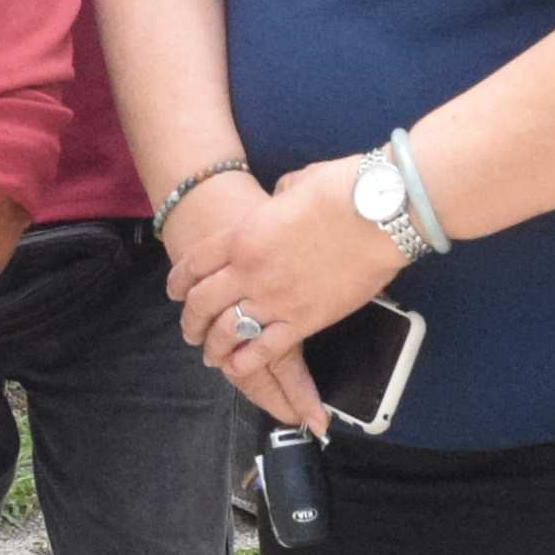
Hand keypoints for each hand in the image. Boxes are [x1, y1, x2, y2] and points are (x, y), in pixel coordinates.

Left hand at [161, 162, 396, 433]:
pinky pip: (264, 349)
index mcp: (242, 235)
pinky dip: (246, 362)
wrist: (379, 213)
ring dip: (213, 345)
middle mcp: (249, 271)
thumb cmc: (341, 189)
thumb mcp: (294, 186)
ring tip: (210, 354)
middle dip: (190, 320)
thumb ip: (276, 203)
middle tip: (189, 330)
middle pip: (202, 302)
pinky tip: (237, 368)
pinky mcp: (304, 321)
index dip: (179, 281)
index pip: (195, 263)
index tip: (175, 291)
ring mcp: (275, 299)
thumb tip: (280, 206)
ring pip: (228, 331)